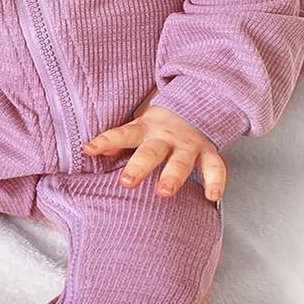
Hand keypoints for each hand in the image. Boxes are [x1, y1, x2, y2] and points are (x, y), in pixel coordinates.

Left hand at [82, 102, 227, 201]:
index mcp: (145, 129)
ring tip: (163, 193)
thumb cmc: (158, 128)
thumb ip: (118, 142)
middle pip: (151, 151)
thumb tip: (89, 151)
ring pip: (181, 161)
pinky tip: (212, 196)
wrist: (195, 106)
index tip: (88, 150)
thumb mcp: (137, 129)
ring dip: (172, 176)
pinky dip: (216, 181)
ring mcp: (188, 145)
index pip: (122, 134)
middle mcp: (166, 137)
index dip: (105, 141)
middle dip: (139, 166)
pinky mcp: (208, 152)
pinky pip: (215, 167)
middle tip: (126, 182)